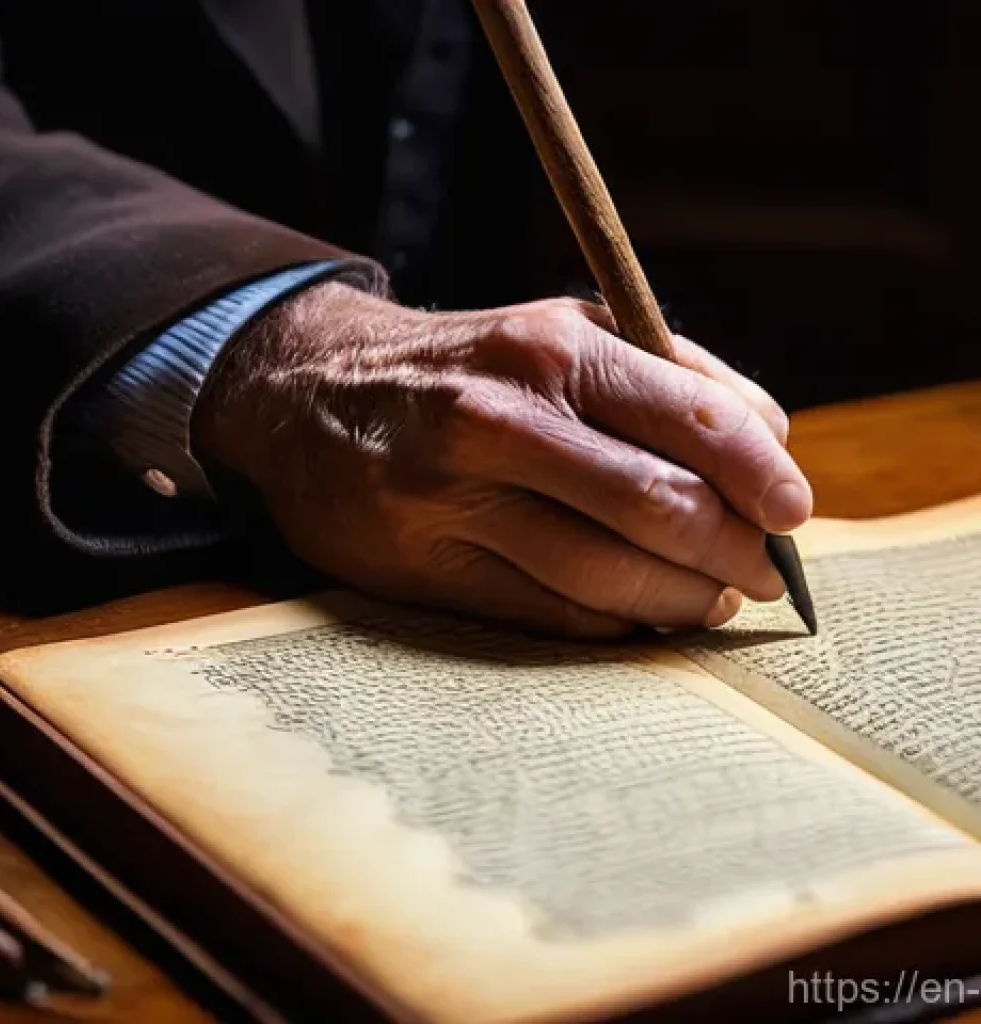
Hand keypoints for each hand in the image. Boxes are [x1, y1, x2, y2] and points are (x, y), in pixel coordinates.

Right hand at [193, 282, 811, 637]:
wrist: (309, 397)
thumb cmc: (464, 368)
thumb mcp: (559, 333)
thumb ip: (670, 375)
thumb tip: (770, 440)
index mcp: (550, 348)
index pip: (694, 420)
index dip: (762, 478)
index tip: (792, 515)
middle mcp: (500, 419)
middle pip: (660, 505)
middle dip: (732, 552)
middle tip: (756, 575)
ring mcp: (454, 499)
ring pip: (606, 573)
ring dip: (679, 599)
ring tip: (706, 600)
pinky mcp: (424, 567)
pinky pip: (547, 614)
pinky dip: (612, 623)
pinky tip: (635, 614)